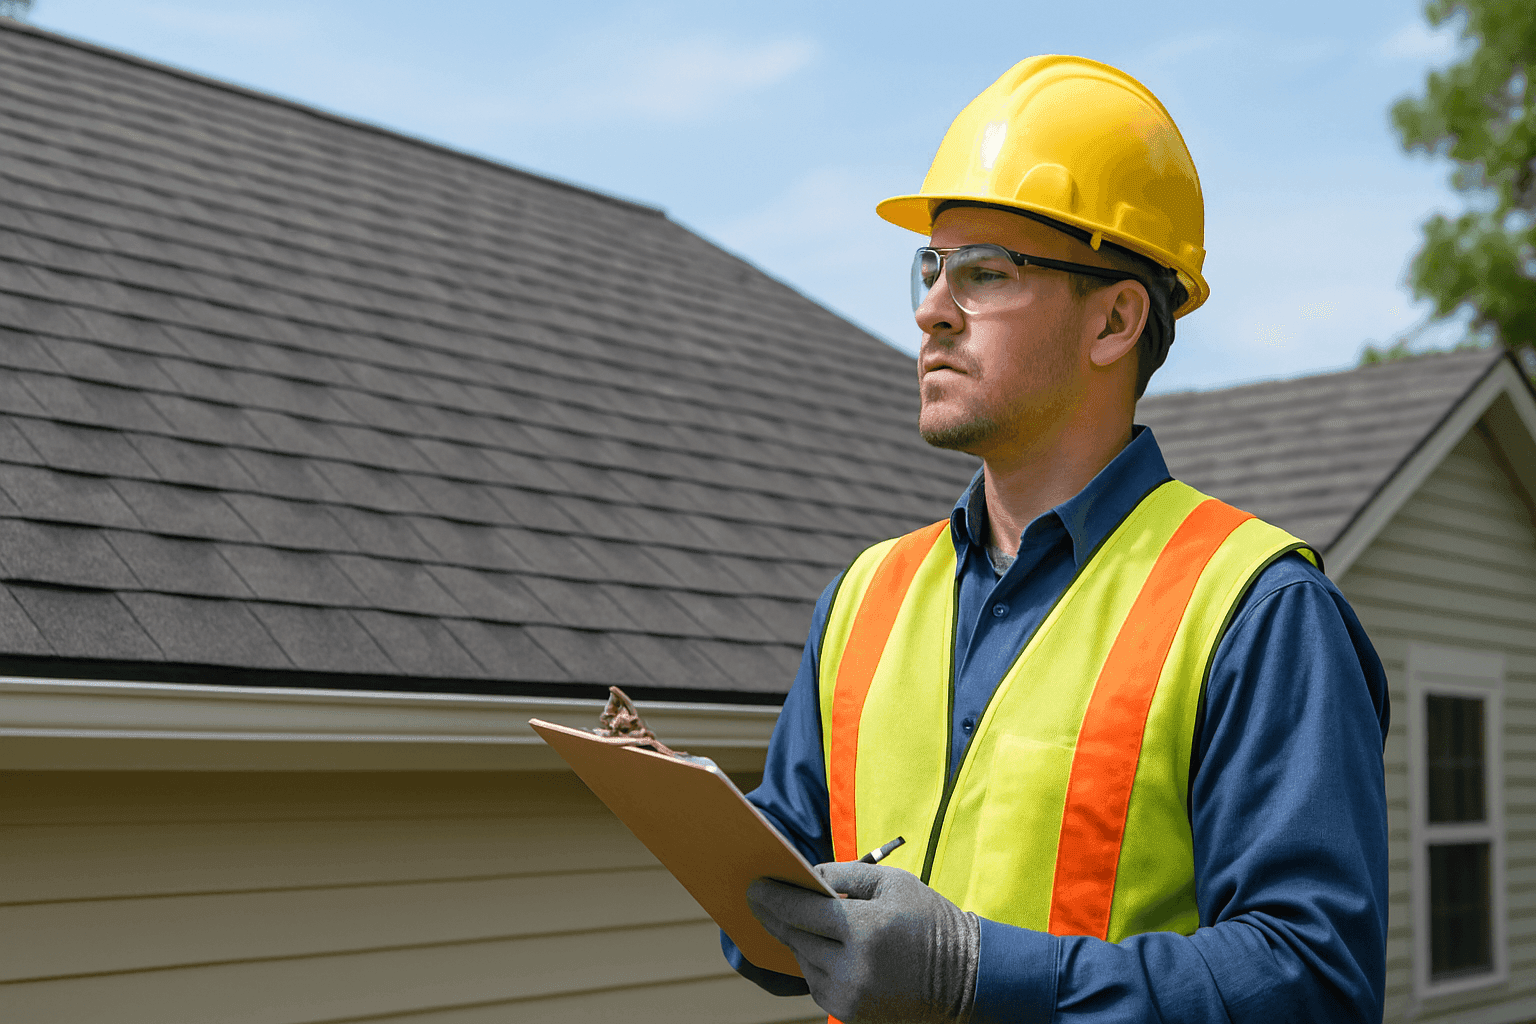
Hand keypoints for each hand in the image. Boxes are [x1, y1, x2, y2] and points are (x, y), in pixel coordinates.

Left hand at [746, 861, 977, 1022]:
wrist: (966, 978)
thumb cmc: (930, 921)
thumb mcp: (894, 883)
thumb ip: (848, 872)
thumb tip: (808, 873)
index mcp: (867, 929)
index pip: (803, 911)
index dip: (773, 898)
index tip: (753, 886)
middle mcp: (855, 968)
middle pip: (797, 938)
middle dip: (775, 916)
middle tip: (757, 898)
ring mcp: (852, 996)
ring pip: (804, 962)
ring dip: (797, 940)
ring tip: (793, 919)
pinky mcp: (851, 1015)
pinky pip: (818, 983)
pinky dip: (814, 963)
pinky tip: (818, 947)